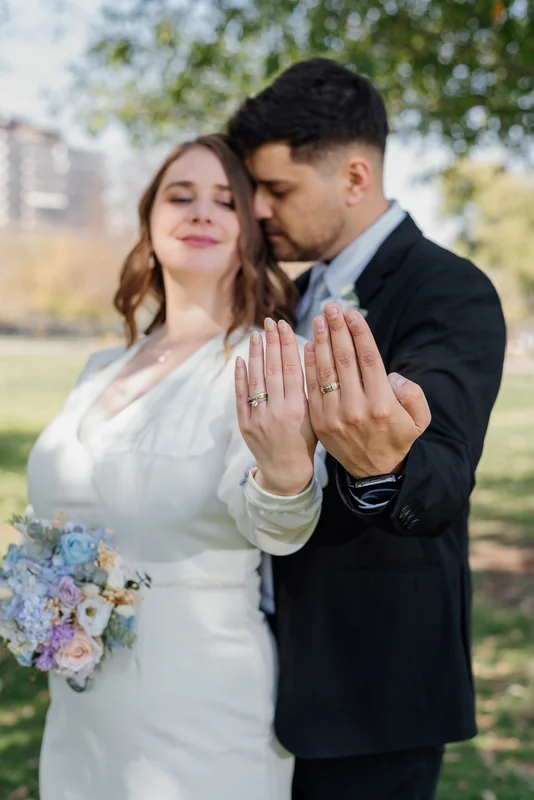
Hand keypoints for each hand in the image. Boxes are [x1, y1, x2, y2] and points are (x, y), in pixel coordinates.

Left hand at [235, 319, 316, 495]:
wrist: (286, 471)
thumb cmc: (306, 441)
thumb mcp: (315, 416)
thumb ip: (310, 389)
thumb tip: (306, 354)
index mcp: (299, 409)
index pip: (292, 369)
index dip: (287, 345)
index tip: (285, 326)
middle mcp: (278, 412)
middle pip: (273, 370)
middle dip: (272, 343)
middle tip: (270, 322)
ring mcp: (259, 418)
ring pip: (256, 380)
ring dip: (256, 355)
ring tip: (257, 335)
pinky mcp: (245, 424)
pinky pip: (241, 396)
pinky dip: (240, 377)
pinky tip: (241, 359)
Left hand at [304, 303, 430, 477]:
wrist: (375, 472)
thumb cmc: (399, 437)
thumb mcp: (420, 419)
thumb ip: (413, 393)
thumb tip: (391, 375)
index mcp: (382, 404)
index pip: (369, 359)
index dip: (359, 333)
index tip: (352, 313)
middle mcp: (357, 408)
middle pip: (344, 360)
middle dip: (337, 330)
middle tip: (331, 308)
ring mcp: (335, 416)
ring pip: (326, 371)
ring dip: (321, 342)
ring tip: (319, 320)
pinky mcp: (320, 422)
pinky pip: (313, 388)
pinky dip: (310, 365)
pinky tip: (309, 346)